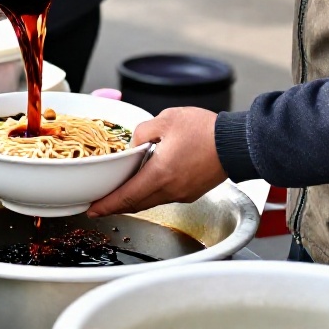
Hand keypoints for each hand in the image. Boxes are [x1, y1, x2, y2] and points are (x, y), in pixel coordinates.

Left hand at [87, 107, 227, 216]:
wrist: (236, 143)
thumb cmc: (205, 130)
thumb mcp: (166, 119)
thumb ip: (143, 131)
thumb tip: (133, 145)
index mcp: (160, 174)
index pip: (126, 196)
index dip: (106, 205)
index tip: (92, 209)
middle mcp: (170, 190)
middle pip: (136, 204)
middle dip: (115, 206)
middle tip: (99, 205)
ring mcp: (182, 194)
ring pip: (150, 201)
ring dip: (132, 200)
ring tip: (118, 194)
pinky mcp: (191, 192)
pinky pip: (164, 197)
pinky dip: (149, 194)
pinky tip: (144, 184)